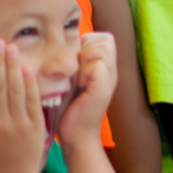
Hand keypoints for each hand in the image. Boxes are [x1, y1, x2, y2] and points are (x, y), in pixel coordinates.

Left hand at [57, 32, 116, 146]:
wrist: (76, 135)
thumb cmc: (69, 108)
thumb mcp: (72, 79)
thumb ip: (74, 62)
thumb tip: (61, 43)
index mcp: (104, 66)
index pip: (104, 37)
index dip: (88, 42)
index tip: (76, 61)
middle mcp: (111, 70)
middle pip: (106, 40)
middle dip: (86, 48)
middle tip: (77, 69)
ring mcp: (110, 79)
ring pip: (102, 48)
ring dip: (85, 59)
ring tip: (78, 77)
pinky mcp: (104, 88)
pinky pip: (97, 64)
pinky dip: (84, 72)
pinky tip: (79, 86)